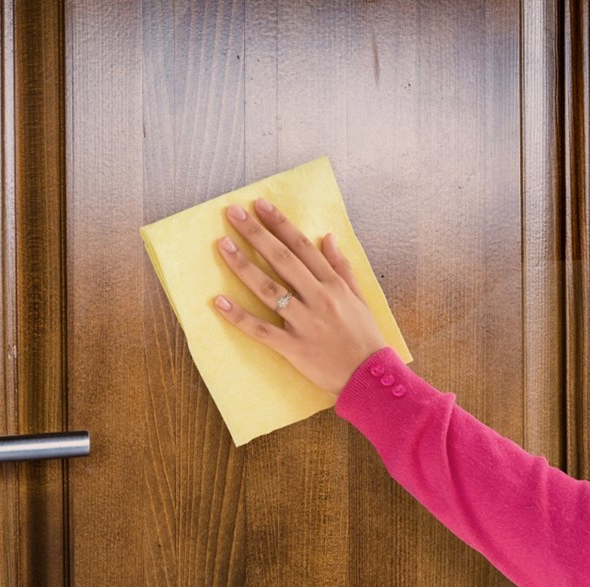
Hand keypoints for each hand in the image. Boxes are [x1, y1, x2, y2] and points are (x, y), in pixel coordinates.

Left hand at [214, 198, 386, 395]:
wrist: (370, 378)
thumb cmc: (365, 337)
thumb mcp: (359, 297)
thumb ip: (342, 266)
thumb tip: (328, 236)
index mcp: (334, 284)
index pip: (302, 246)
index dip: (280, 224)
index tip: (260, 205)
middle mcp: (318, 298)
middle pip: (282, 259)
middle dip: (256, 234)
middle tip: (233, 213)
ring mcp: (304, 322)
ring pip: (268, 289)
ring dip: (243, 265)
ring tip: (222, 244)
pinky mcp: (293, 347)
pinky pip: (261, 330)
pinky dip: (239, 316)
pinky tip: (219, 301)